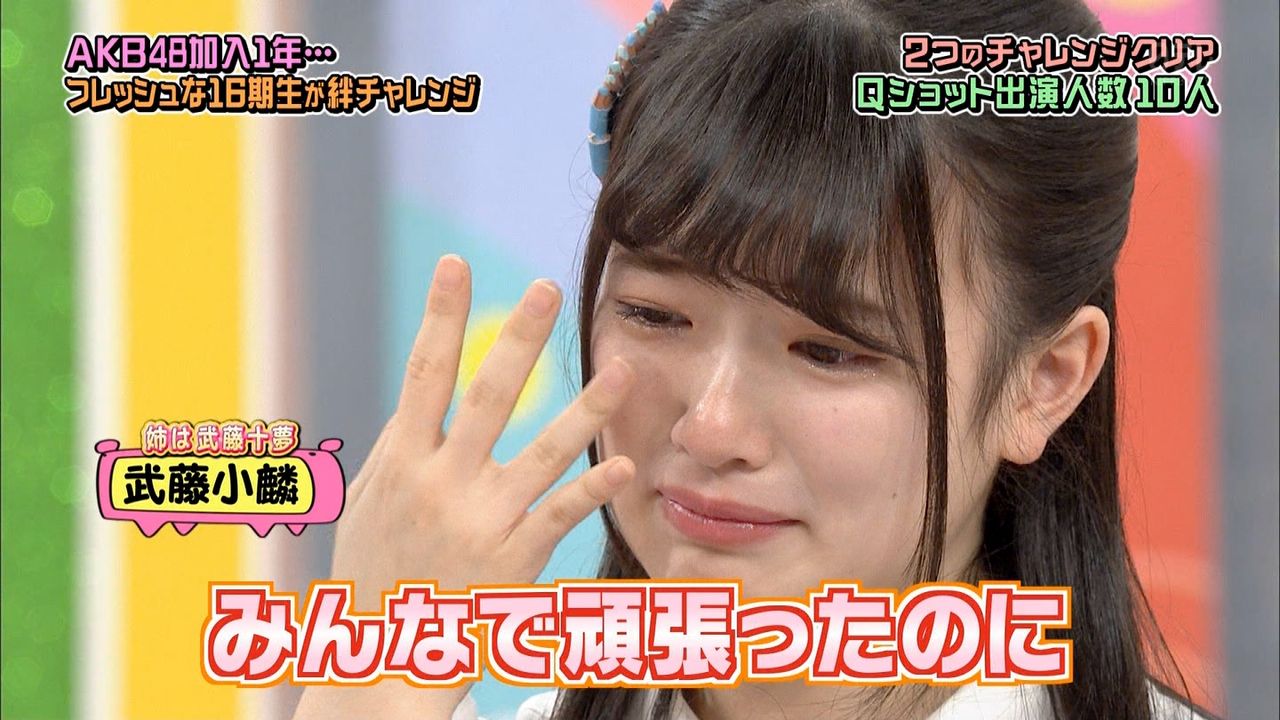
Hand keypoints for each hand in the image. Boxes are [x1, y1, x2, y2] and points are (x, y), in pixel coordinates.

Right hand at [294, 255, 635, 719]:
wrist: (380, 660)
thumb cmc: (373, 577)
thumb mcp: (368, 508)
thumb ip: (397, 453)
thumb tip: (416, 401)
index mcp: (399, 462)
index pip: (422, 373)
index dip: (439, 316)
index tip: (455, 265)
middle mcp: (440, 483)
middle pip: (485, 396)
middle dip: (518, 339)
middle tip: (547, 288)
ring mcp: (480, 520)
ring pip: (541, 451)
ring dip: (586, 408)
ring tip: (624, 368)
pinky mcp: (513, 558)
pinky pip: (561, 515)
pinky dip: (594, 487)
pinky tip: (627, 464)